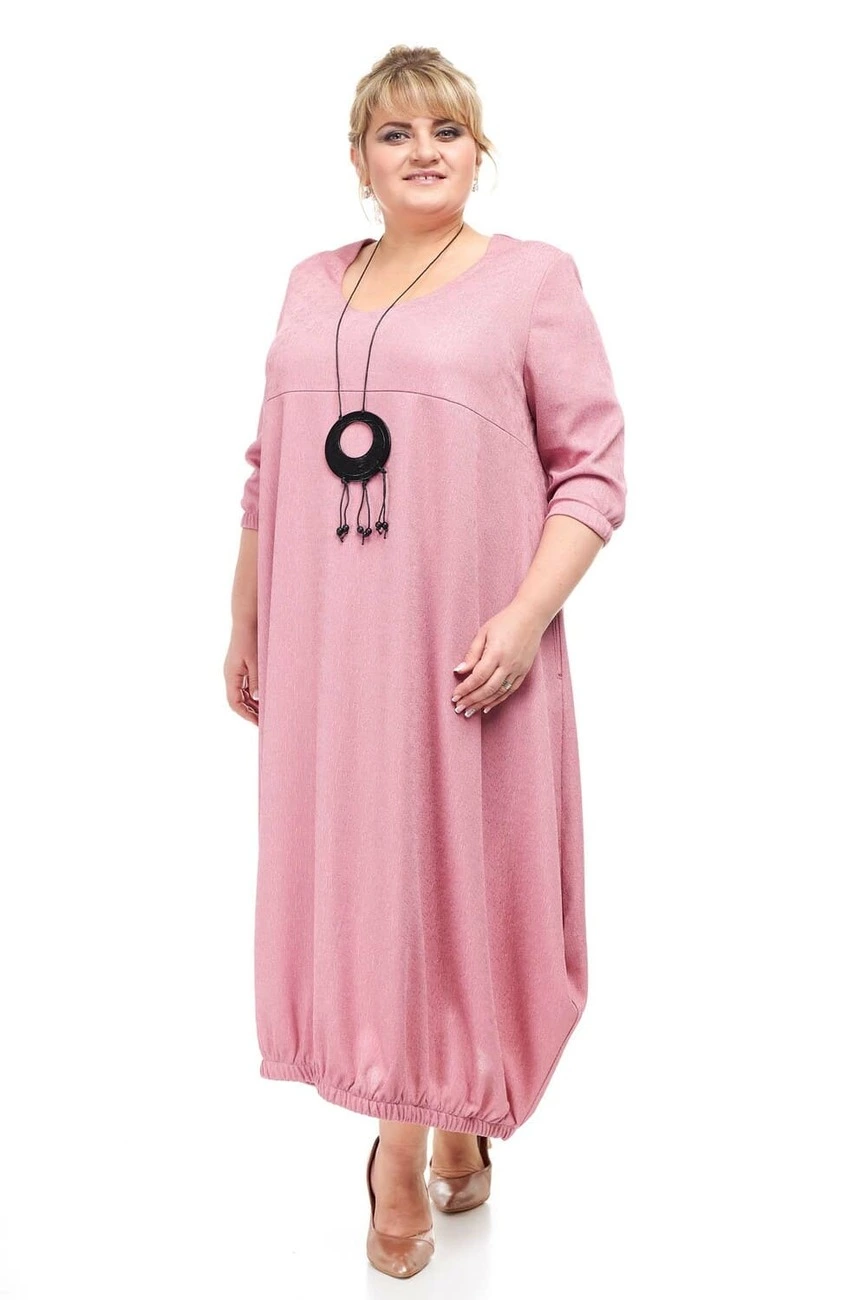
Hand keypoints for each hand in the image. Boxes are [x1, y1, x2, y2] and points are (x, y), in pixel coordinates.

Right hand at [225, 625, 258, 724]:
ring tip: (267, 711)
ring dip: (253, 704)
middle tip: (266, 721)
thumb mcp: (255, 661)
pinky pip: (245, 686)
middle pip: (238, 701)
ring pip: (242, 694)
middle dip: (250, 712)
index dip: (246, 715)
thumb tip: (256, 699)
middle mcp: (231, 675)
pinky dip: (254, 694)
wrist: (247, 620)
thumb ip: (256, 680)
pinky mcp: (241, 667)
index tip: (258, 723)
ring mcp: (235, 671)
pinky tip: (265, 697)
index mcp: (231, 675)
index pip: (234, 703)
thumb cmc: (251, 639)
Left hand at [451, 599, 548, 717]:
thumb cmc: (504, 622)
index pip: (478, 676)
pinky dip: (497, 700)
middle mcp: (508, 664)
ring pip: (499, 693)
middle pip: (487, 689)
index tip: (455, 696)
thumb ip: (472, 653)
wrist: (530, 617)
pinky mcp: (524, 672)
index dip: (465, 688)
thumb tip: (459, 671)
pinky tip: (487, 707)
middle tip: (459, 708)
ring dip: (483, 704)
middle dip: (471, 700)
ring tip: (470, 712)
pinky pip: (510, 691)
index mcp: (496, 653)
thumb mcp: (483, 632)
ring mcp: (518, 670)